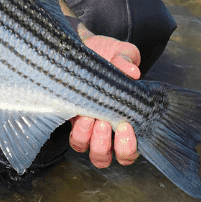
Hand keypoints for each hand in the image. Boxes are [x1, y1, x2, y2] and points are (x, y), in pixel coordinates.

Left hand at [68, 31, 141, 167]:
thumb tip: (132, 72)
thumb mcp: (122, 52)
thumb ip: (128, 59)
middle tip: (105, 123)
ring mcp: (85, 125)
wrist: (83, 43)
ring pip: (84, 148)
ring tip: (90, 117)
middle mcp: (105, 130)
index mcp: (125, 122)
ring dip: (88, 138)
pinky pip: (70, 134)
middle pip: (104, 157)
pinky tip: (77, 111)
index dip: (129, 147)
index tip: (127, 126)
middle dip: (105, 144)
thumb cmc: (108, 53)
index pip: (129, 151)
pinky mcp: (67, 116)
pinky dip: (75, 128)